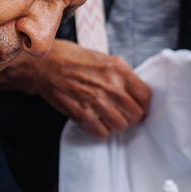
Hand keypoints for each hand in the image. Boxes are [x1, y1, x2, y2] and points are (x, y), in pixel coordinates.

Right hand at [0, 39, 151, 137]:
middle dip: (130, 117)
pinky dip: (99, 131)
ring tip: (106, 117)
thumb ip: (120, 75)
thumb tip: (134, 92)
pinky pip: (101, 133)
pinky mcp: (82, 114)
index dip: (143, 104)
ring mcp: (97, 101)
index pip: (146, 96)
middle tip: (121, 114)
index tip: (137, 106)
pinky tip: (94, 121)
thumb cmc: (72, 59)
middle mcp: (111, 86)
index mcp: (119, 69)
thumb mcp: (103, 58)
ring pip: (121, 126)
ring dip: (115, 124)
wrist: (44, 64)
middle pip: (136, 114)